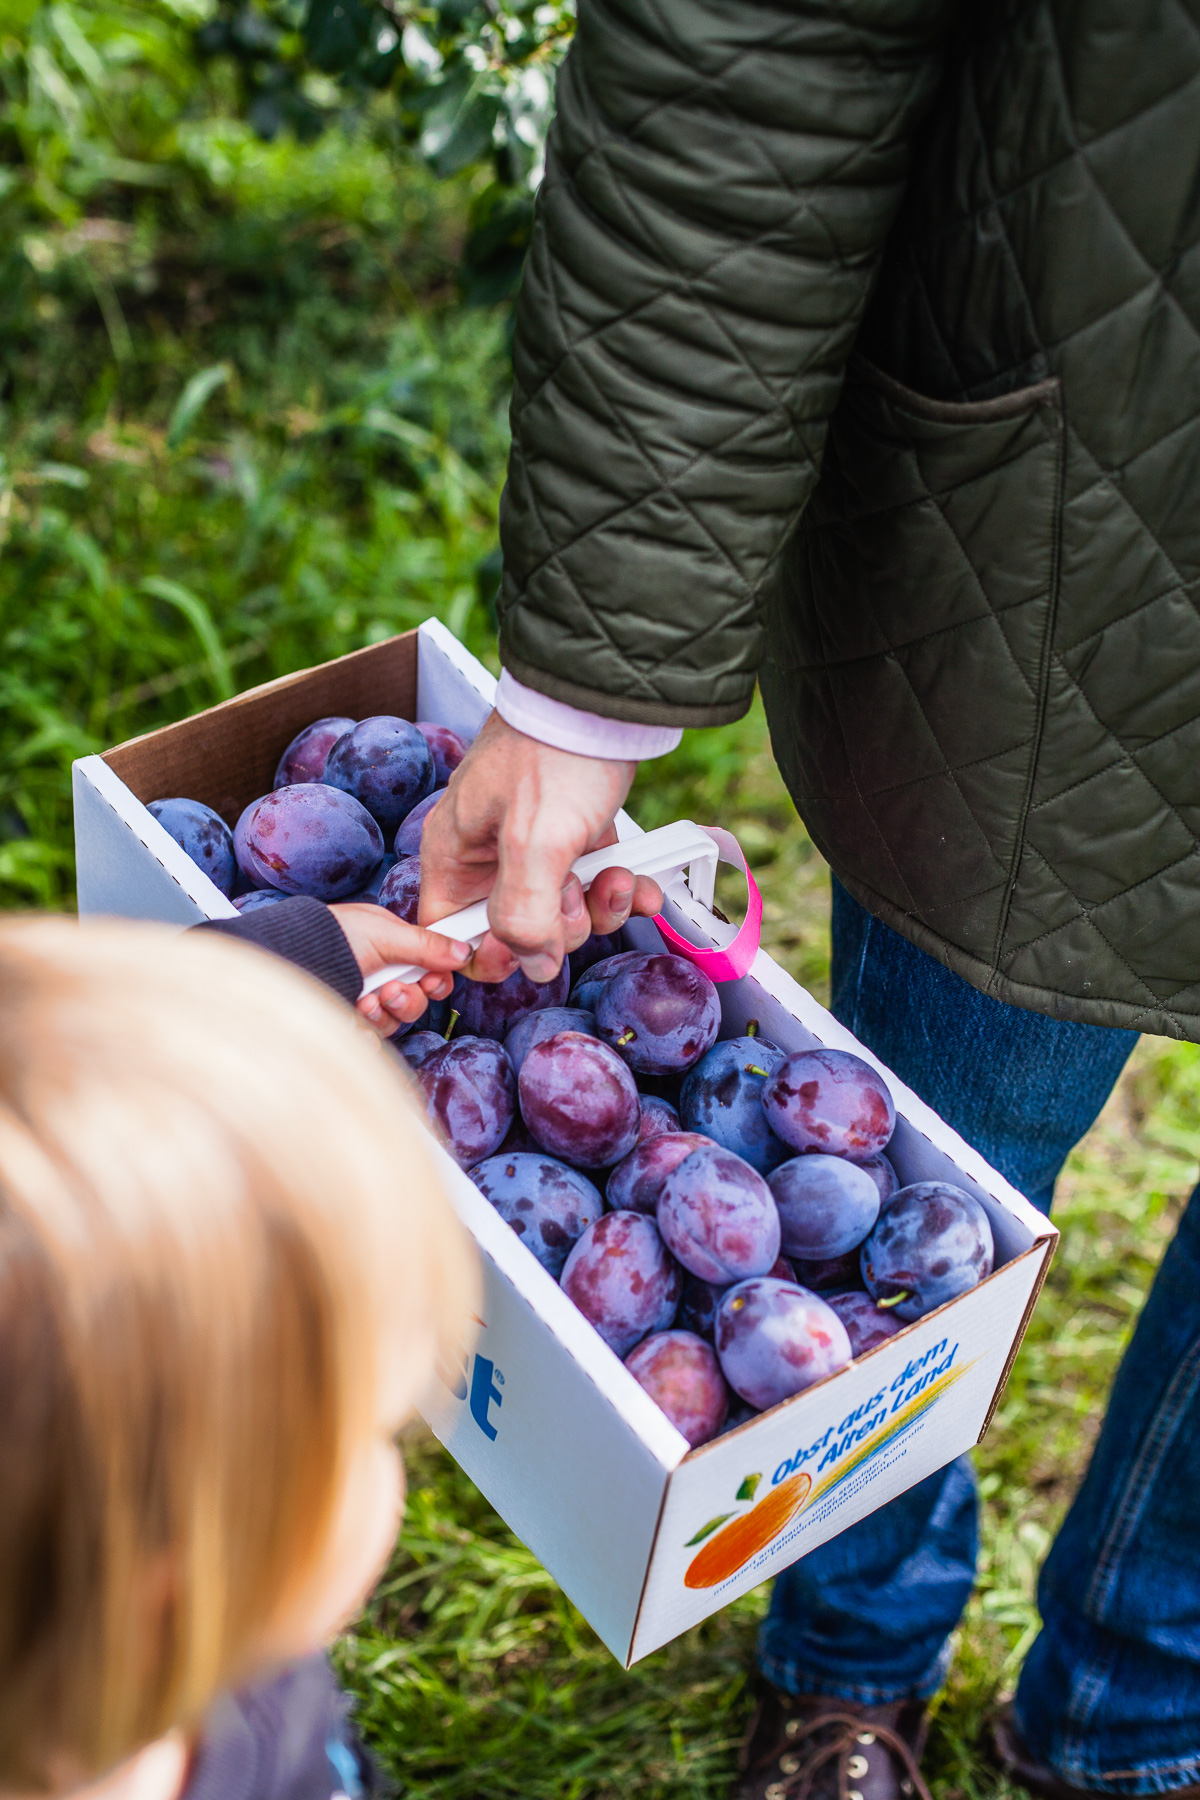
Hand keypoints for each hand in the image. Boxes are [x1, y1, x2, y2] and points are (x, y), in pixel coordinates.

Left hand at [328, 902, 471, 1038]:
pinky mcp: (348, 1021)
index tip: (431, 982)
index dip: (435, 981)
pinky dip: (364, 1032)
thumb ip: (427, 944)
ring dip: (382, 1014)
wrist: (289, 959)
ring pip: (395, 1022)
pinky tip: (352, 1018)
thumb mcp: (383, 932)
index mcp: (392, 948)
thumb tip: (465, 952)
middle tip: (389, 991)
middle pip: (416, 1001)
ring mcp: (364, 1000)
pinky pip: (370, 1038)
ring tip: (363, 1001)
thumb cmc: (329, 936)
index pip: (430, 971)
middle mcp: (381, 975)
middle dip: (406, 999)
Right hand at [418, 711, 662, 982]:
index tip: (531, 951)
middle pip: (517, 929)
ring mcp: (532, 845)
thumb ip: (525, 914)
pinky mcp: (572, 833)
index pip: (453, 934)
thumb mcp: (535, 842)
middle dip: (561, 924)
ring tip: (621, 878)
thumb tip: (532, 966)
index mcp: (455, 854)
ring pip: (563, 910)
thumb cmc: (556, 753)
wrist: (606, 696)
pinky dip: (622, 888)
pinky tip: (643, 882)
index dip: (492, 954)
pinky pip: (593, 882)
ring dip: (600, 906)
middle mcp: (487, 854)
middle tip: (579, 893)